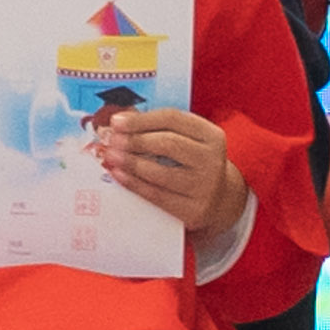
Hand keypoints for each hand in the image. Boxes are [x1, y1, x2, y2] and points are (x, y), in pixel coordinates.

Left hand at [94, 103, 242, 227]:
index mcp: (211, 136)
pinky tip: (118, 174)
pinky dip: (134, 183)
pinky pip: (157, 195)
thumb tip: (119, 124)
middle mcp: (212, 160)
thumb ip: (159, 129)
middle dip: (134, 140)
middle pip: (168, 144)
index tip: (116, 121)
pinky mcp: (194, 210)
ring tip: (110, 156)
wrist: (219, 200)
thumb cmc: (193, 162)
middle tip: (111, 140)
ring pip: (161, 172)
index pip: (173, 120)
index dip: (141, 119)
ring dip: (130, 162)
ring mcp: (205, 187)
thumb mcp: (187, 141)